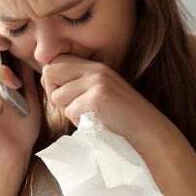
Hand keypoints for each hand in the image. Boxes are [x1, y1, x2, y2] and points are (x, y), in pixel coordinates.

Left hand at [39, 54, 177, 158]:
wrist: (148, 133)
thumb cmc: (120, 120)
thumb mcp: (99, 94)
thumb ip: (79, 85)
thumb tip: (47, 81)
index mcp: (96, 67)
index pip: (55, 62)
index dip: (53, 81)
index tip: (66, 97)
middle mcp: (95, 69)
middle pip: (50, 73)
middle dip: (54, 94)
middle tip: (73, 108)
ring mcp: (97, 82)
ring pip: (57, 96)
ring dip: (69, 112)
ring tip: (90, 117)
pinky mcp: (97, 98)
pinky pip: (70, 112)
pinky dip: (79, 123)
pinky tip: (97, 124)